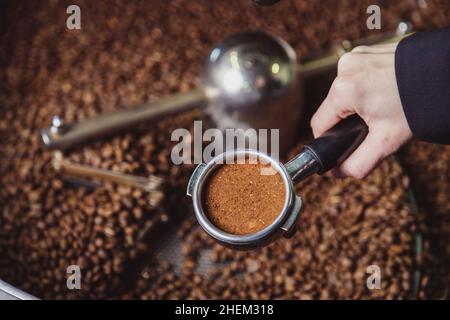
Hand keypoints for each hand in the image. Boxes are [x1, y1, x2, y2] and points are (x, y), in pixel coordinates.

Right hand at [310, 43, 412, 178]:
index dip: (329, 140)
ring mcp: (356, 56)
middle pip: (332, 107)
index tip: (344, 144)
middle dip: (347, 120)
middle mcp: (345, 68)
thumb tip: (338, 172)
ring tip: (382, 107)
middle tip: (373, 126)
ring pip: (344, 91)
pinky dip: (366, 86)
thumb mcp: (387, 142)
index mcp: (343, 90)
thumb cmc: (419, 106)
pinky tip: (385, 91)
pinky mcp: (367, 50)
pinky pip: (356, 75)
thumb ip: (358, 163)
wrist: (447, 75)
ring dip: (356, 102)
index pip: (319, 124)